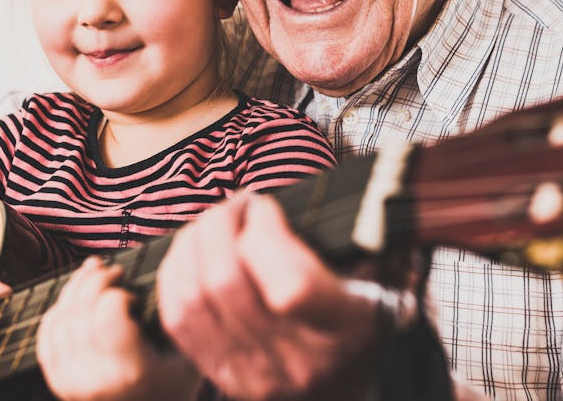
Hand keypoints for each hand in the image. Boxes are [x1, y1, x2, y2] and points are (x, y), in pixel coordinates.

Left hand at [36, 257, 199, 400]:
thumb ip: (173, 318)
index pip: (109, 312)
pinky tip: (74, 299)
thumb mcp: (187, 353)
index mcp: (131, 370)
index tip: (134, 297)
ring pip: (60, 319)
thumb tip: (156, 274)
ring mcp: (72, 382)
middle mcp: (96, 379)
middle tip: (114, 272)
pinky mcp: (59, 383)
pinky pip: (47, 336)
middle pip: (81, 310)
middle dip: (96, 279)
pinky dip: (57, 310)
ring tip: (96, 275)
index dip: (118, 293)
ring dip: (76, 288)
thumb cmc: (174, 385)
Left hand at [157, 192, 401, 399]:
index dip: (264, 233)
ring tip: (214, 222)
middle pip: (226, 282)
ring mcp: (252, 373)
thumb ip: (373, 231)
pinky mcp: (220, 374)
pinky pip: (176, 318)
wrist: (348, 380)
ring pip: (193, 297)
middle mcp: (294, 361)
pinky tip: (193, 249)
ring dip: (193, 244)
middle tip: (236, 203)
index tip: (266, 205)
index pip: (290, 288)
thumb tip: (382, 181)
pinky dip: (175, 273)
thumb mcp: (387, 272)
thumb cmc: (367, 310)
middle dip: (220, 224)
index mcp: (344, 330)